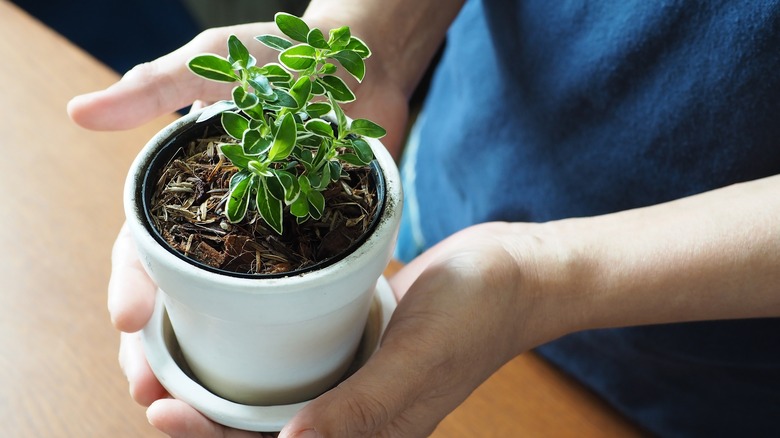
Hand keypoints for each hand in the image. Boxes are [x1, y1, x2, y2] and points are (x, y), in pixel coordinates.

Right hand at [85, 20, 409, 436]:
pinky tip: (267, 376)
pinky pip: (287, 300)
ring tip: (196, 406)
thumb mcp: (211, 65)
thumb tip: (81, 113)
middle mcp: (219, 226)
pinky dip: (271, 338)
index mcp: (184, 194)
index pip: (143, 251)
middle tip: (147, 390)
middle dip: (154, 346)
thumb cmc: (276, 57)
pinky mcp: (311, 249)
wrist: (356, 64)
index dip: (131, 285)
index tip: (128, 319)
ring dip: (203, 359)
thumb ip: (154, 88)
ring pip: (222, 314)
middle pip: (175, 298)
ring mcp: (265, 243)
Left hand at [111, 219, 558, 436]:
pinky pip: (294, 363)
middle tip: (149, 378)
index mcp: (369, 437)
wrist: (516, 273)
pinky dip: (255, 354)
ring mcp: (351, 383)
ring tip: (172, 356)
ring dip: (219, 385)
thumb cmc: (477, 313)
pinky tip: (225, 325)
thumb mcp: (418, 357)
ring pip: (269, 399)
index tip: (163, 407)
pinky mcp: (352, 348)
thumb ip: (360, 409)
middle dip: (201, 415)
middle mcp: (353, 419)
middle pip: (259, 433)